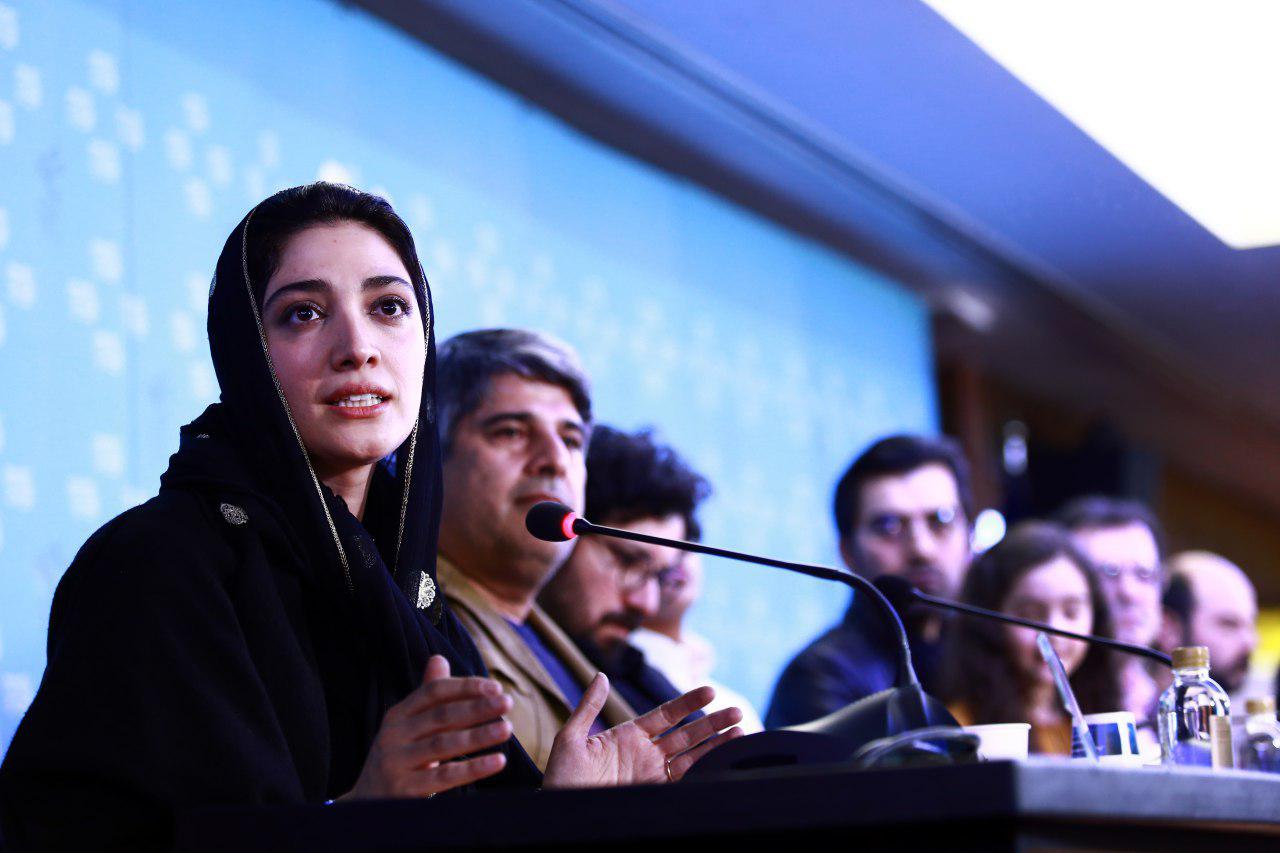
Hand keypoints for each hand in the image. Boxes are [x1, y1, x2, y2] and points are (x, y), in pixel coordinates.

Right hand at [342, 655, 512, 799]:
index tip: (496, 687)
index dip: (465, 687)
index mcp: (398, 714)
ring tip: (507, 728)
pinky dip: (473, 768)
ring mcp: (396, 762)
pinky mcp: (404, 790)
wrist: (366, 804)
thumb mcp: (407, 726)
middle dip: (477, 707)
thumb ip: (426, 697)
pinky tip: (497, 761)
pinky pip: (443, 777)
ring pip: (443, 744)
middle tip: (507, 702)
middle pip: (441, 716)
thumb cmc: (399, 758)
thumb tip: (439, 658)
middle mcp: (394, 735)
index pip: (433, 692)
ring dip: (479, 735)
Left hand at [542, 673, 743, 787]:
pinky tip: (723, 765)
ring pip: (692, 758)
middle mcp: (646, 756)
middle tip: (737, 711)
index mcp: (629, 737)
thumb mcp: (571, 739)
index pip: (666, 715)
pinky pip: (684, 784)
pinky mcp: (655, 797)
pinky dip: (704, 775)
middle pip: (687, 735)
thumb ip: (588, 707)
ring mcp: (652, 777)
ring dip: (717, 747)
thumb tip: (601, 675)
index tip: (710, 691)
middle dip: (713, 724)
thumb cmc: (561, 779)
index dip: (688, 704)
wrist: (558, 815)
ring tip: (742, 734)